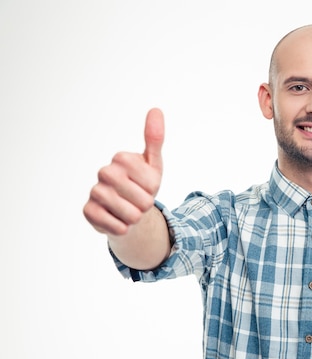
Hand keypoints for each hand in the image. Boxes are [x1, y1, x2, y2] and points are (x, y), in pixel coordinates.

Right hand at [83, 108, 164, 235]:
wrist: (126, 209)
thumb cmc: (142, 184)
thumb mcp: (153, 163)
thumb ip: (155, 138)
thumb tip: (156, 109)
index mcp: (121, 159)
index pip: (152, 184)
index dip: (154, 190)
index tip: (146, 185)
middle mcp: (104, 172)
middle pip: (142, 201)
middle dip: (145, 206)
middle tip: (137, 200)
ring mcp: (95, 192)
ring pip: (130, 216)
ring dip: (135, 218)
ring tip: (129, 210)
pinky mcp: (88, 212)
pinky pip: (117, 227)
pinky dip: (123, 228)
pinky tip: (117, 220)